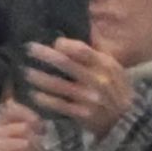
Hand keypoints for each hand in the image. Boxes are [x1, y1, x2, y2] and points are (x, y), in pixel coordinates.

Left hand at [19, 34, 138, 137]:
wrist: (125, 122)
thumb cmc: (116, 90)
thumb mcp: (114, 68)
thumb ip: (100, 49)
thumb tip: (89, 28)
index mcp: (105, 65)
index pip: (82, 50)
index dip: (66, 44)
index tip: (54, 42)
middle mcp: (96, 80)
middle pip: (66, 64)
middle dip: (45, 55)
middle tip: (29, 49)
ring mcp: (88, 98)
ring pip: (58, 85)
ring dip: (39, 77)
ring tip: (26, 72)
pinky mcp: (82, 114)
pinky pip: (59, 105)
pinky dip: (45, 99)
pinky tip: (34, 94)